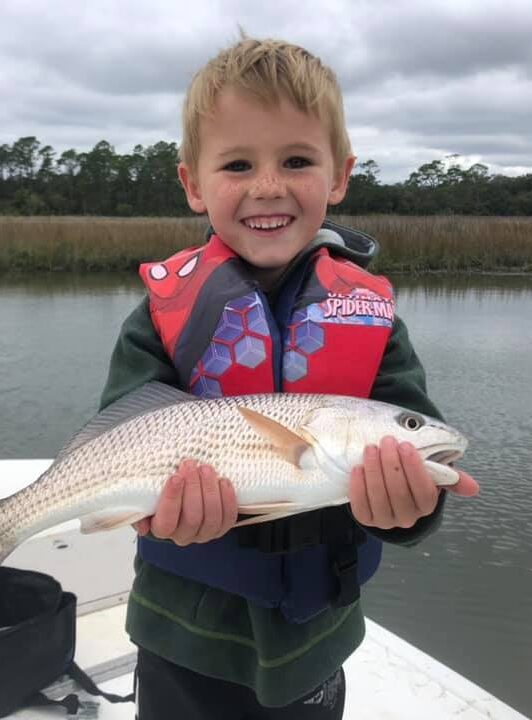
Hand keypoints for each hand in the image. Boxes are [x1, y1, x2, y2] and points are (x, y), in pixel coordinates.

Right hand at [133, 459, 237, 544]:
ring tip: (206, 468)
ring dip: (210, 490)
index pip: (166, 522)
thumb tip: (142, 526)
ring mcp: (204, 533)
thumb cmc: (161, 494)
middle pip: (192, 517)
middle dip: (193, 488)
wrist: (181, 497)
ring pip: (211, 517)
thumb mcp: (145, 498)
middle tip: (190, 464)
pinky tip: (223, 481)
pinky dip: (228, 499)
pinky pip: (228, 517)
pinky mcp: (221, 527)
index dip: (171, 500)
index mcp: (162, 529)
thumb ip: (139, 506)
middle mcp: (183, 535)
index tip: (175, 477)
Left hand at [348, 436, 479, 529]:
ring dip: (374, 470)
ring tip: (371, 449)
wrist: (388, 491)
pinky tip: (358, 468)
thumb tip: (474, 488)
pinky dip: (358, 486)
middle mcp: (407, 518)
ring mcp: (385, 520)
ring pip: (379, 497)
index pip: (423, 490)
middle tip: (386, 441)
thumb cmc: (411, 477)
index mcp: (426, 505)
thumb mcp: (431, 475)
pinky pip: (360, 505)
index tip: (406, 446)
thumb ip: (450, 478)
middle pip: (399, 492)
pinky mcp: (366, 519)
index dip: (414, 468)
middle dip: (391, 464)